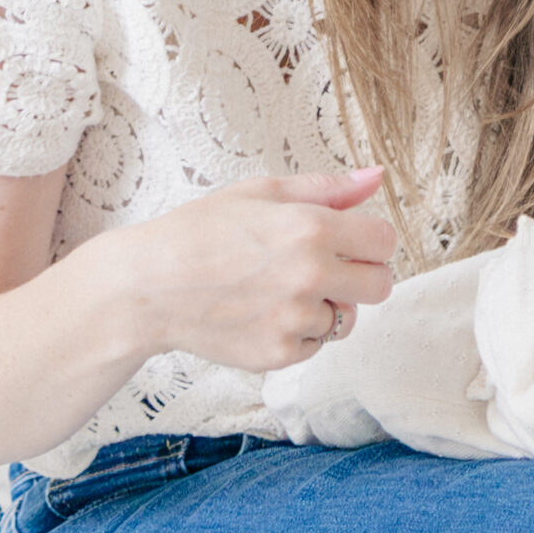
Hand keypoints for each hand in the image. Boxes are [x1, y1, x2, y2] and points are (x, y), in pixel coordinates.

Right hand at [114, 167, 397, 373]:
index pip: (385, 241)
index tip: (351, 241)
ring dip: (326, 307)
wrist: (148, 287)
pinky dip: (298, 334)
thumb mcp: (262, 192)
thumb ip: (328, 188)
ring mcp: (295, 320)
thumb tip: (377, 177)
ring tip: (281, 290)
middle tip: (326, 268)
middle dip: (361, 276)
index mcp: (313, 229)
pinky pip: (314, 345)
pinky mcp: (278, 355)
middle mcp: (311, 276)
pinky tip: (263, 313)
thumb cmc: (200, 230)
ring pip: (346, 319)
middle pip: (380, 286)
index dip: (371, 240)